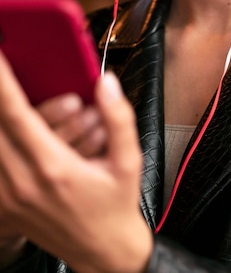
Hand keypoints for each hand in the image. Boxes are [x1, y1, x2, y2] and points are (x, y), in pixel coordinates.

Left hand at [0, 51, 152, 272]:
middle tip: (1, 65)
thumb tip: (106, 84)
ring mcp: (9, 197)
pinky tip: (8, 128)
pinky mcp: (5, 206)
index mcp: (54, 168)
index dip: (3, 82)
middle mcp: (24, 183)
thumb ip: (118, 117)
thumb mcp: (129, 160)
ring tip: (7, 94)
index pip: (16, 114)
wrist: (104, 253)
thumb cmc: (116, 206)